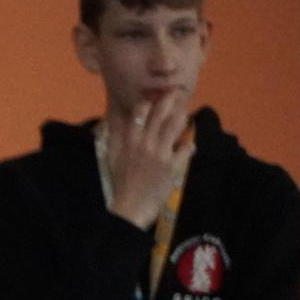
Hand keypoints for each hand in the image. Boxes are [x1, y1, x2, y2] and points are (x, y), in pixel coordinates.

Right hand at [106, 89, 194, 229]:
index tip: (156, 97)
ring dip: (182, 118)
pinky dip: (188, 147)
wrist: (131, 206)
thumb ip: (115, 137)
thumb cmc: (120, 182)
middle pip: (161, 113)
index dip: (150, 102)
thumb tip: (112, 119)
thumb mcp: (111, 158)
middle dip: (170, 101)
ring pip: (177, 125)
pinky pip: (187, 148)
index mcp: (130, 140)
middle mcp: (145, 143)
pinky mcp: (173, 165)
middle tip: (177, 93)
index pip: (141, 112)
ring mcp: (161, 153)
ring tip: (185, 115)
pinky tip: (186, 148)